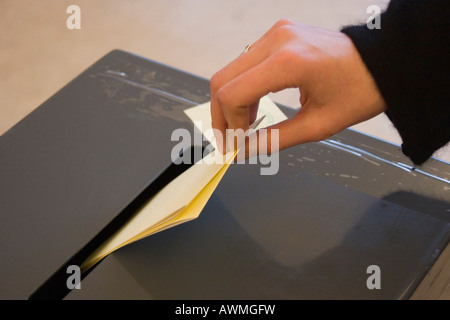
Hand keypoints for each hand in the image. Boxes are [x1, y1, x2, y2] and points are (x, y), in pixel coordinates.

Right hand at [210, 19, 385, 155]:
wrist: (382, 62)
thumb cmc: (359, 91)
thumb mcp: (318, 125)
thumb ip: (275, 140)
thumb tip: (244, 151)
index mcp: (289, 62)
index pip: (232, 94)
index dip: (227, 124)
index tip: (234, 145)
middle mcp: (277, 40)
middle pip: (222, 80)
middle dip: (221, 115)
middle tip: (230, 139)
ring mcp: (276, 33)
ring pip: (230, 70)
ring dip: (231, 101)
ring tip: (245, 126)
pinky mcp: (278, 34)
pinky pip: (245, 62)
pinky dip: (243, 87)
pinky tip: (254, 106)